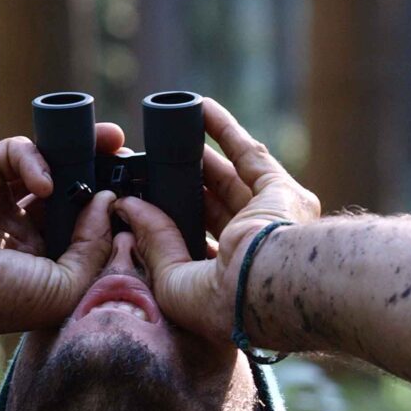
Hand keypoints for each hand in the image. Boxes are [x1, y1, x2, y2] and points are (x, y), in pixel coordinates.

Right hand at [0, 123, 124, 334]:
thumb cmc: (1, 295)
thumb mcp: (66, 285)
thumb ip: (94, 246)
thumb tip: (107, 202)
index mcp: (40, 256)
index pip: (80, 222)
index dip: (107, 205)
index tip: (138, 192)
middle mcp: (21, 225)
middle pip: (69, 185)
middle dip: (99, 169)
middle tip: (126, 156)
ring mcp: (0, 196)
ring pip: (48, 160)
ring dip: (79, 150)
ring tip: (107, 146)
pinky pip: (18, 150)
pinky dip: (37, 160)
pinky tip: (45, 184)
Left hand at [116, 97, 320, 344]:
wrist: (273, 282)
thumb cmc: (228, 301)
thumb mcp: (174, 283)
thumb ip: (155, 245)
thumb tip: (128, 208)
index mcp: (227, 285)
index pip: (193, 249)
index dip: (167, 227)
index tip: (138, 205)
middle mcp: (253, 253)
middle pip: (208, 209)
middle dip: (178, 187)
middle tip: (146, 167)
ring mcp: (272, 220)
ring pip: (229, 178)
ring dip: (199, 155)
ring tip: (168, 135)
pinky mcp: (282, 190)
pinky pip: (249, 154)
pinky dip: (224, 129)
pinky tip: (200, 109)